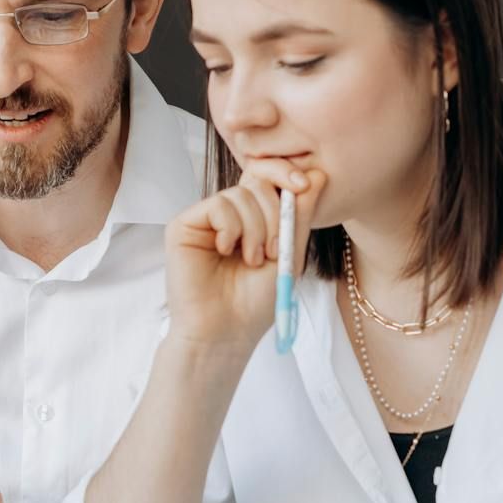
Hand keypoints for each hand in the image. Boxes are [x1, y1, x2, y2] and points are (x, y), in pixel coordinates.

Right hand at [164, 160, 325, 349]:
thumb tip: (319, 173)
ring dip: (255, 229)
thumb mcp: (290, 253)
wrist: (227, 330)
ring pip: (239, 195)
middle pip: (257, 181)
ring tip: (251, 260)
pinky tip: (226, 251)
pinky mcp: (183, 225)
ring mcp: (204, 218)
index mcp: (252, 217)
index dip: (285, 173)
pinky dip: (231, 229)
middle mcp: (227, 213)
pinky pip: (217, 205)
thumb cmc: (257, 300)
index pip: (267, 176)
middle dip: (275, 214)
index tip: (304, 184)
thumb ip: (301, 214)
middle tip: (274, 250)